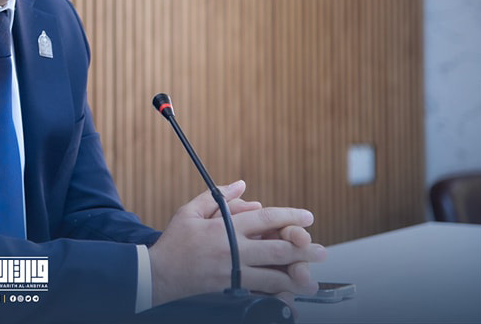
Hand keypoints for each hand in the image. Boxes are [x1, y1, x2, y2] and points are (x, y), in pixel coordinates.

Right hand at [148, 180, 325, 304]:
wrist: (158, 274)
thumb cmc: (175, 241)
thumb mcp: (189, 211)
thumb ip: (217, 197)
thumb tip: (242, 185)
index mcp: (224, 228)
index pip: (264, 219)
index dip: (289, 217)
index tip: (307, 217)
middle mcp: (232, 251)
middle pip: (276, 249)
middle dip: (302, 249)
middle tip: (321, 251)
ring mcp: (232, 273)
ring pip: (272, 276)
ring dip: (294, 276)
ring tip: (310, 278)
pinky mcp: (230, 290)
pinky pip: (258, 293)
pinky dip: (275, 295)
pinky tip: (287, 295)